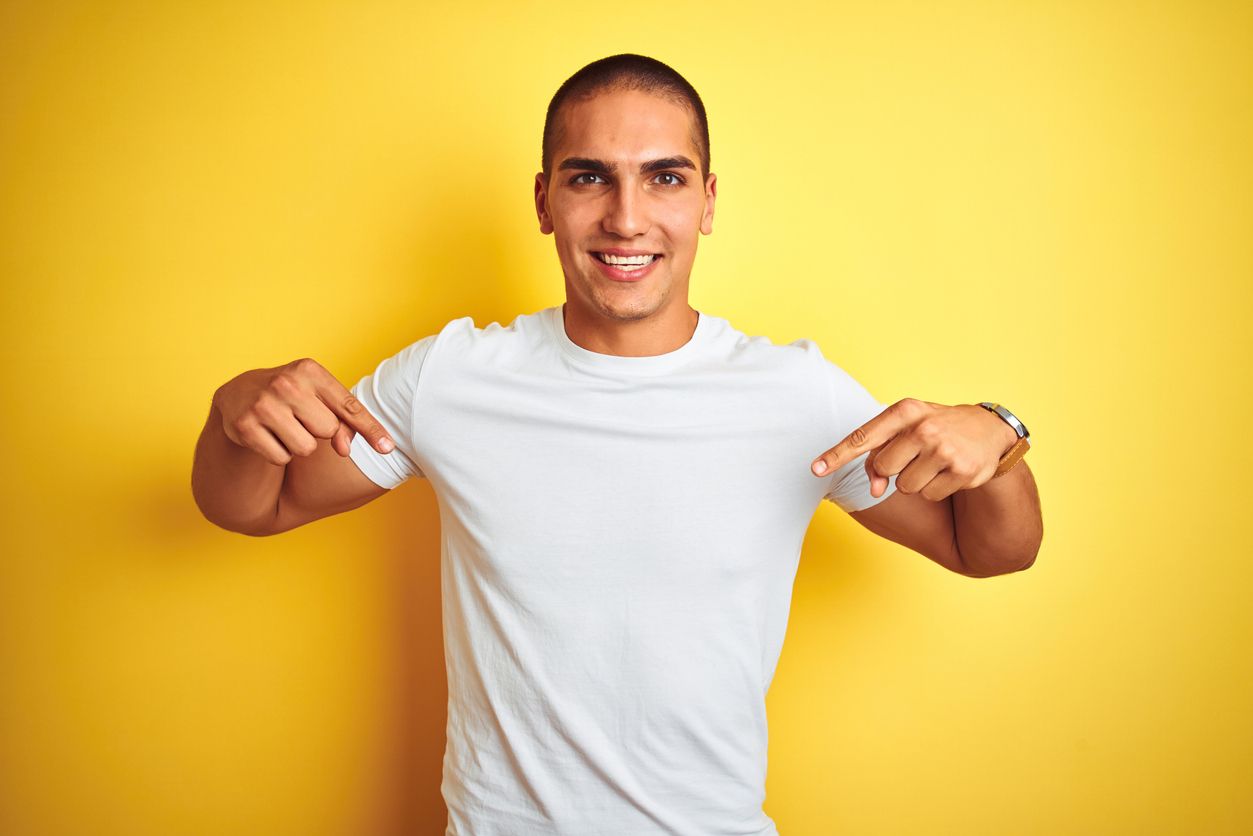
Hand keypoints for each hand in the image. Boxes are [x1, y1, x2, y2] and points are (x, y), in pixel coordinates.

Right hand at [213, 358, 394, 465]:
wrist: (238, 394)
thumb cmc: (292, 396)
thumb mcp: (318, 397)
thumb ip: (343, 421)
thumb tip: (346, 450)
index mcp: (310, 371)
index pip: (349, 406)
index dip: (371, 429)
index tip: (389, 448)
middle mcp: (286, 383)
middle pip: (328, 431)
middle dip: (319, 431)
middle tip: (300, 418)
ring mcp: (263, 404)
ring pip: (306, 448)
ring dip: (299, 445)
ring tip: (285, 427)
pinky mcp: (245, 426)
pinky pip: (282, 458)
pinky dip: (279, 454)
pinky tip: (268, 435)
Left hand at [810, 398, 1018, 500]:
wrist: (990, 429)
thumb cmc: (936, 428)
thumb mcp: (908, 429)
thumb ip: (881, 454)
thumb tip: (872, 491)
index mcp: (905, 411)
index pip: (864, 436)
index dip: (837, 455)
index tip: (816, 469)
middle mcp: (924, 428)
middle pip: (884, 469)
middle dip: (895, 469)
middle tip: (916, 455)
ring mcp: (944, 450)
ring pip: (905, 486)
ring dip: (916, 480)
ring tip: (934, 462)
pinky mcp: (962, 472)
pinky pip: (928, 495)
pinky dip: (935, 489)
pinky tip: (950, 471)